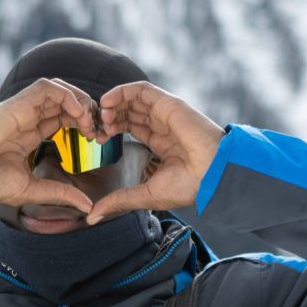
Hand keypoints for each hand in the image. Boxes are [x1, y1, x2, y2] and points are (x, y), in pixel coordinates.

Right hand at [0, 78, 100, 212]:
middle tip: (101, 131)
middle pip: (66, 103)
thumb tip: (88, 206)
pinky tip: (77, 112)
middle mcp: (28, 119)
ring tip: (90, 122)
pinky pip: (46, 88)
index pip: (64, 120)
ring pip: (59, 90)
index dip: (85, 125)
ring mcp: (22, 110)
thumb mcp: (30, 190)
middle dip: (89, 112)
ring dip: (80, 101)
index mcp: (30, 135)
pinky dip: (66, 94)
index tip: (99, 141)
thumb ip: (59, 193)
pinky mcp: (15, 105)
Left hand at [85, 81, 224, 224]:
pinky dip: (122, 91)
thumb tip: (93, 216)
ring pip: (133, 99)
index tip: (98, 140)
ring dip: (113, 104)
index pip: (131, 126)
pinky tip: (108, 102)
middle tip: (95, 128)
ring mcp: (165, 113)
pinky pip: (141, 90)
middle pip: (129, 111)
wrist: (213, 176)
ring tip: (101, 116)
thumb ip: (119, 200)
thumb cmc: (188, 187)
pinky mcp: (168, 104)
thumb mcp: (145, 194)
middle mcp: (162, 126)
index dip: (111, 129)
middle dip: (109, 117)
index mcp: (160, 143)